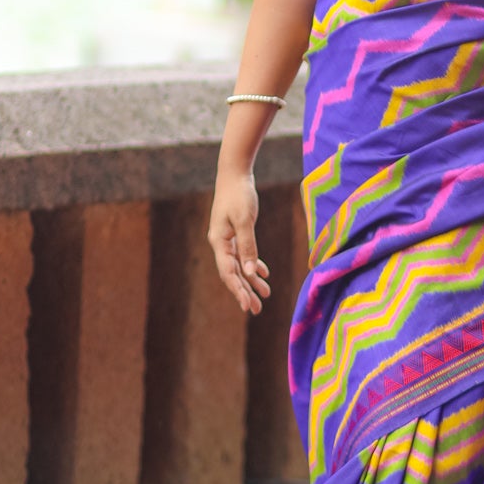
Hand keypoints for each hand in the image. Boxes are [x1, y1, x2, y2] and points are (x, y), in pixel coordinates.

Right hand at [209, 167, 270, 314]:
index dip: (238, 291)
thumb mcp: (245, 220)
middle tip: (257, 310)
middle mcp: (220, 243)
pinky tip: (263, 275)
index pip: (228, 273)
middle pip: (233, 273)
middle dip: (244, 292)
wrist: (234, 174)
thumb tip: (250, 272)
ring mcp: (227, 238)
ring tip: (264, 296)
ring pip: (239, 265)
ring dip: (251, 281)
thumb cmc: (238, 194)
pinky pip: (243, 254)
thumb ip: (248, 246)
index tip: (248, 307)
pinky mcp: (235, 232)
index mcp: (219, 242)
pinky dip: (253, 265)